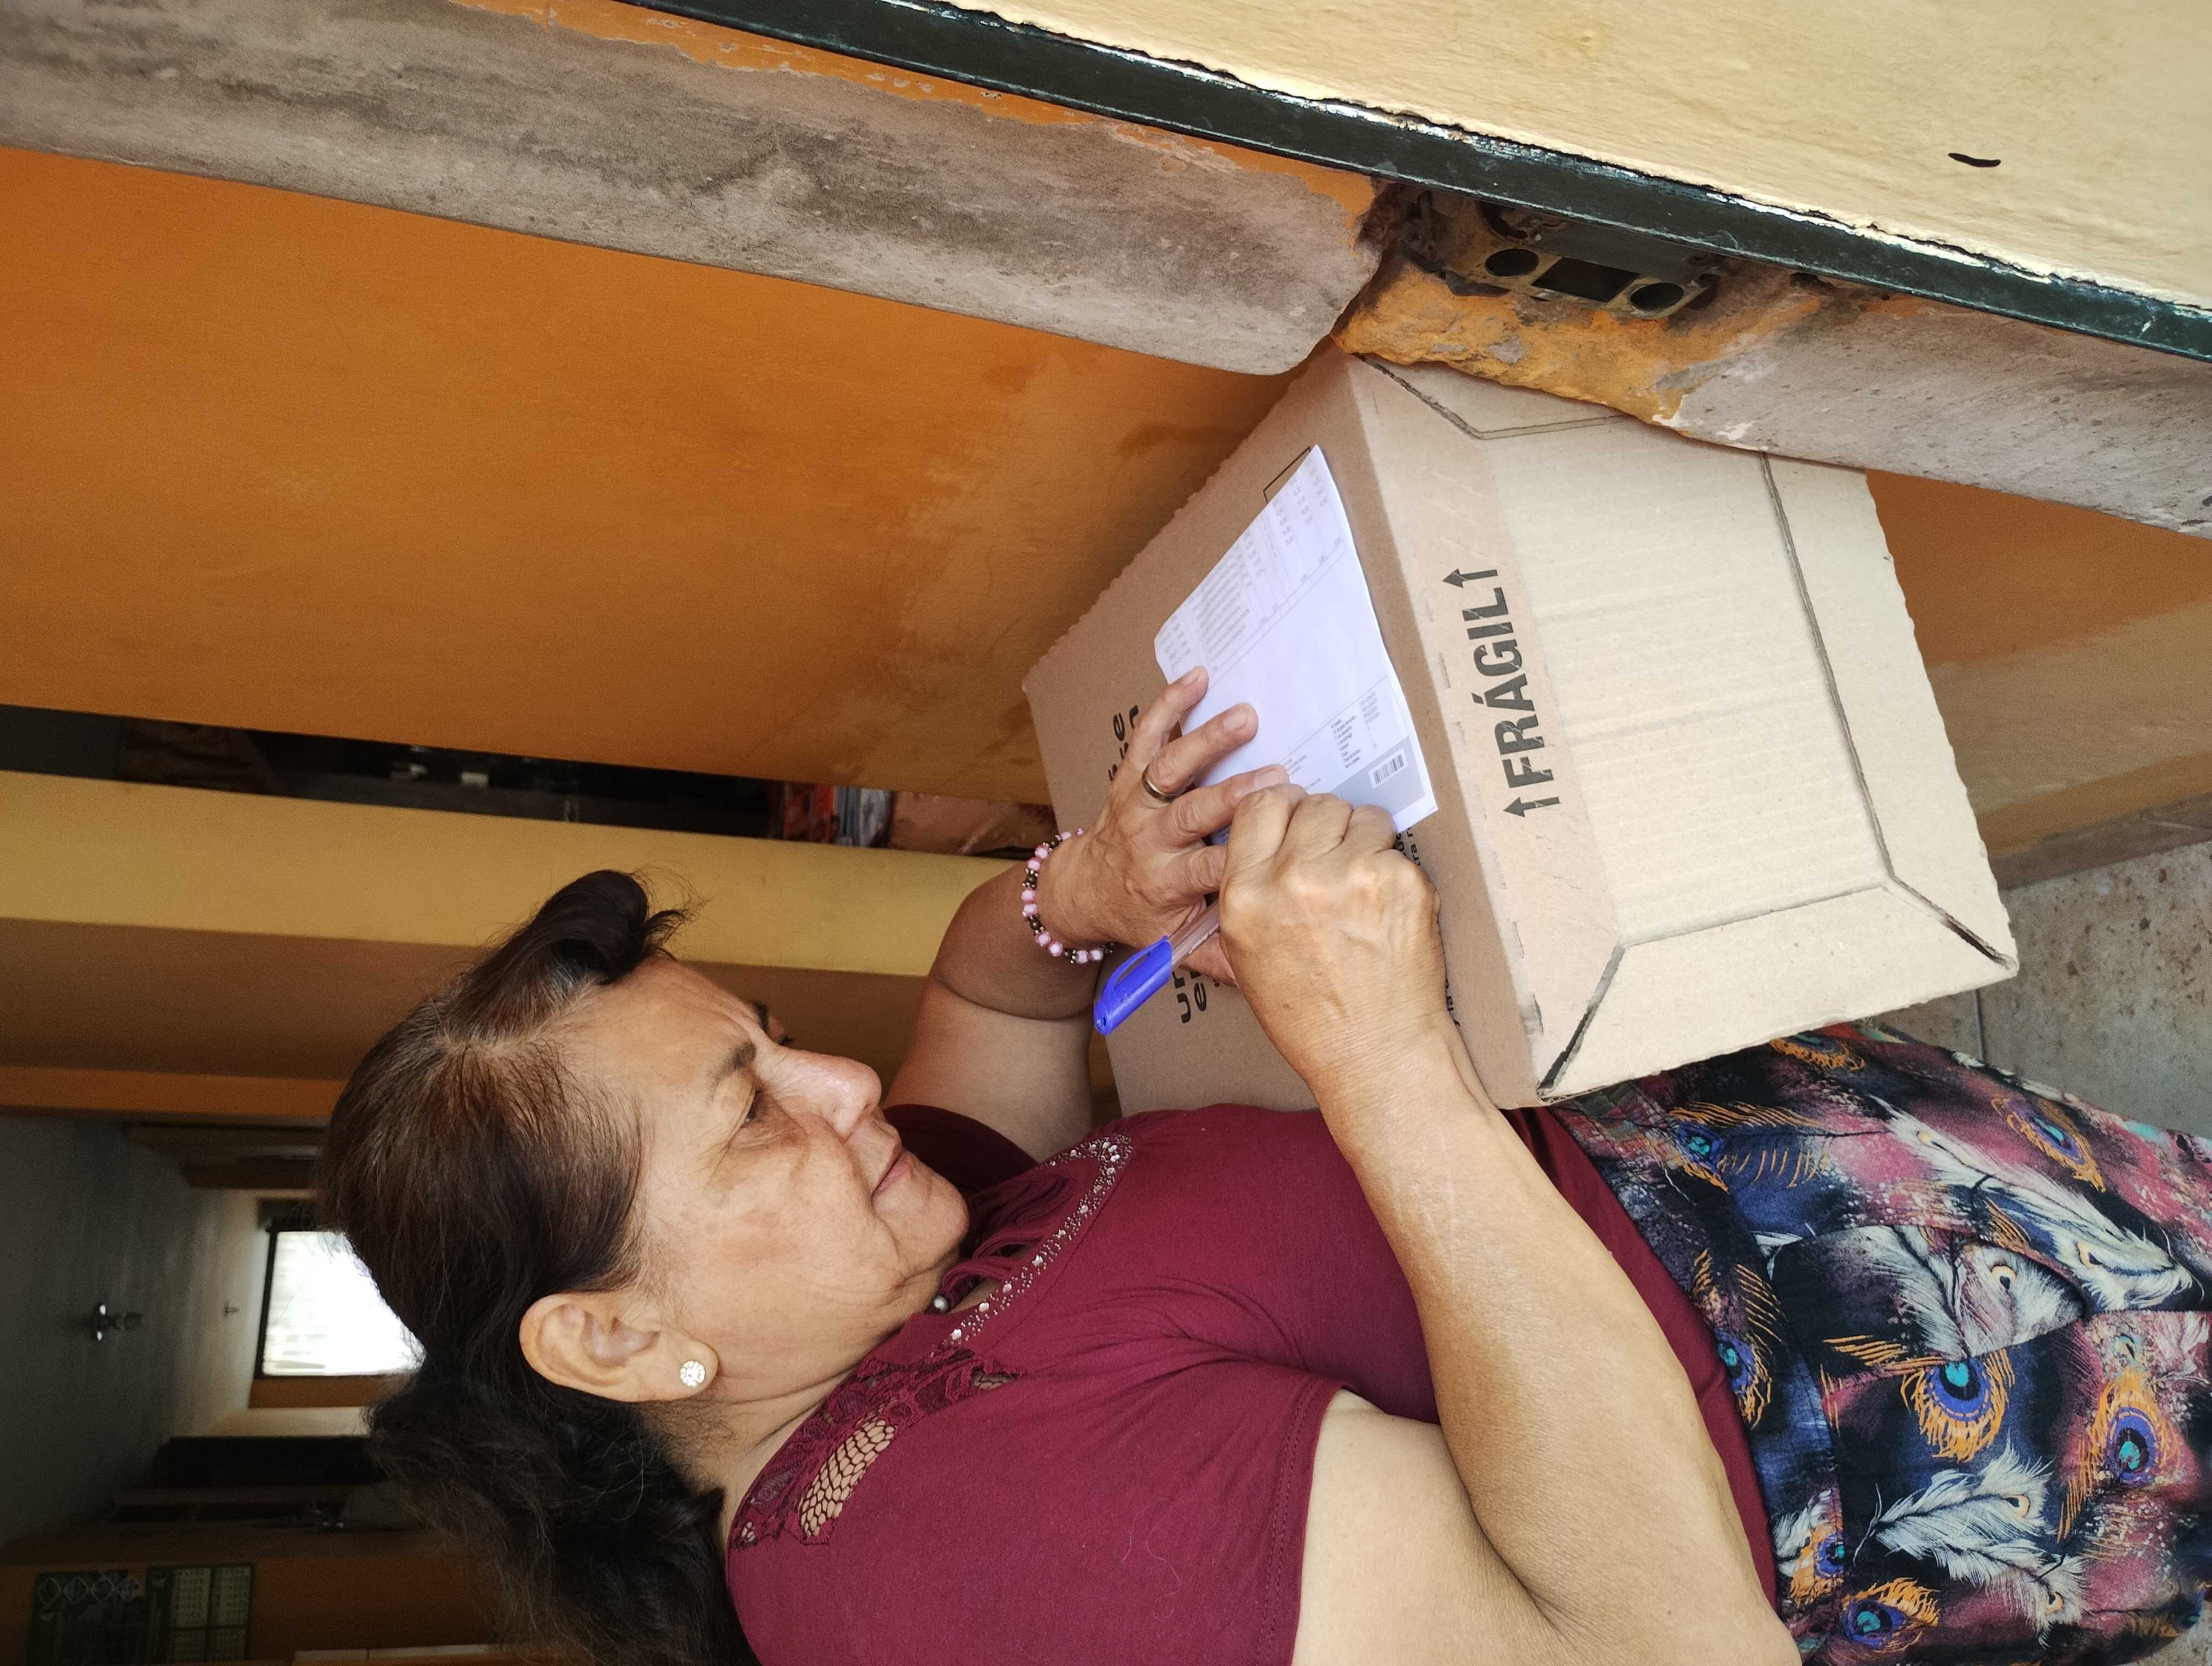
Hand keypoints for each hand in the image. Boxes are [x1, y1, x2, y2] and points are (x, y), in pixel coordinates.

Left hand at [1039, 667, 1283, 982]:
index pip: (1210, 870)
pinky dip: (1169, 704)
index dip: (1246, 855)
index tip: (1287, 840)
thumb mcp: (1175, 944)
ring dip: (1207, 741)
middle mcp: (1148, 840)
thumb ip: (1221, 954)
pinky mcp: (1127, 774)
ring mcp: (1135, 802)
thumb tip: (1271, 975)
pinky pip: (1146, 734)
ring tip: (1245, 717)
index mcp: (1165, 883)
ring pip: (1170, 768)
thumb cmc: (1140, 915)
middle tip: (1276, 779)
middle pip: (1192, 813)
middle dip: (1233, 795)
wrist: (1082, 890)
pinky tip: (1197, 677)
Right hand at [1216, 787, 1448, 1094]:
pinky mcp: (1401, 880)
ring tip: (1364, 888)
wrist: (1375, 1054)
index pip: (1259, 805)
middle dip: (1327, 827)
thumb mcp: (1247, 953)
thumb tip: (1272, 835)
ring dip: (1365, 841)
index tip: (1297, 820)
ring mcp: (1351, 874)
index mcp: (1245, 894)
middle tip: (1337, 862)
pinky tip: (1388, 912)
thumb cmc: (1310, 1015)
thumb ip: (1251, 887)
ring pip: (1361, 816)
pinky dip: (1395, 871)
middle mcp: (1292, 877)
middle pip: (1313, 804)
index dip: (1283, 808)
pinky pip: (1395, 848)